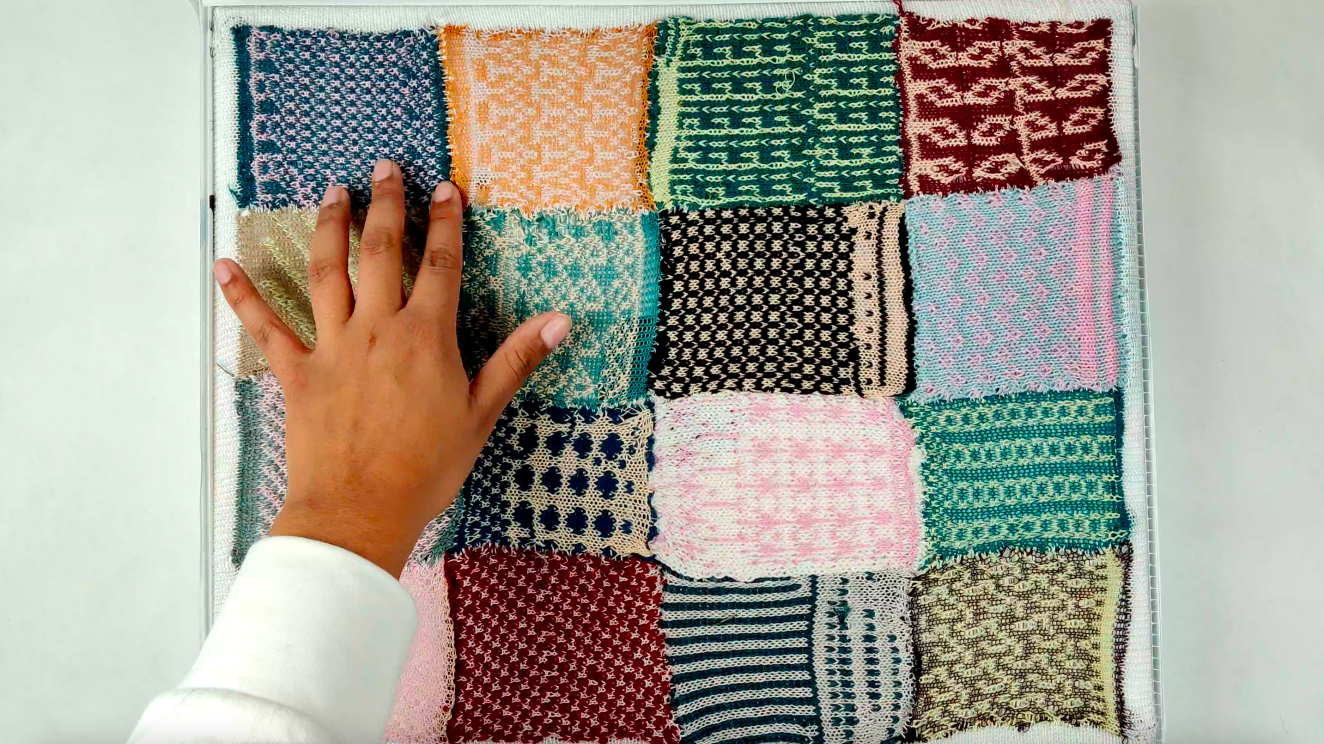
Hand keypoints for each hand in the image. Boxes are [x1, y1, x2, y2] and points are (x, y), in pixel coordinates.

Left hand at [213, 159, 570, 576]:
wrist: (360, 510)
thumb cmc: (427, 469)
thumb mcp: (482, 414)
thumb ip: (516, 360)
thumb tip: (559, 320)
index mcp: (425, 337)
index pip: (440, 265)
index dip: (444, 224)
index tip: (445, 191)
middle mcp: (376, 329)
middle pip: (380, 252)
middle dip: (386, 206)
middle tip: (386, 169)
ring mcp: (332, 347)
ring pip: (326, 271)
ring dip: (329, 226)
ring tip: (332, 193)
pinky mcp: (297, 373)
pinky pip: (266, 327)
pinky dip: (243, 295)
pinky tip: (225, 264)